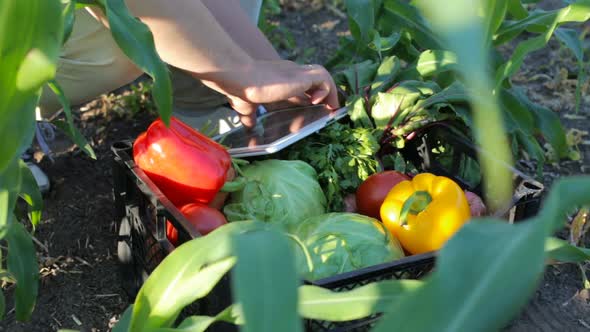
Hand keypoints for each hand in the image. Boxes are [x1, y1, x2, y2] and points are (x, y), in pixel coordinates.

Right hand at [206, 61, 339, 127]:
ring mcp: (297, 73)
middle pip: (315, 80)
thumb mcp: (247, 106)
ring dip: (330, 91)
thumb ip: (250, 117)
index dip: (309, 96)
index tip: (315, 107)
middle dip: (324, 93)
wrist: (239, 77)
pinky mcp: (301, 76)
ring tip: (332, 107)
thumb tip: (248, 128)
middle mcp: (291, 74)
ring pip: (322, 76)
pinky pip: (324, 79)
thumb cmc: (240, 89)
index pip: (300, 86)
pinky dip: (326, 90)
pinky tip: (319, 102)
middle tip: (329, 109)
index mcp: (280, 80)